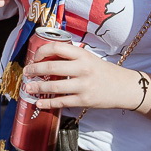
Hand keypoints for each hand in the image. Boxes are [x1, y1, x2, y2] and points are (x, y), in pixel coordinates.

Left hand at [24, 42, 143, 110]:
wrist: (124, 87)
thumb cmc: (104, 72)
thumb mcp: (89, 59)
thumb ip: (72, 58)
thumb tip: (48, 59)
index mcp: (83, 55)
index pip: (57, 48)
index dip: (42, 52)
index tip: (35, 57)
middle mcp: (82, 68)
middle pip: (51, 67)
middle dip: (34, 70)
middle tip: (26, 72)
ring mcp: (83, 85)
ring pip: (54, 86)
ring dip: (38, 87)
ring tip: (28, 88)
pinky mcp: (84, 101)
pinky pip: (62, 102)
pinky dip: (48, 103)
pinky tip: (39, 103)